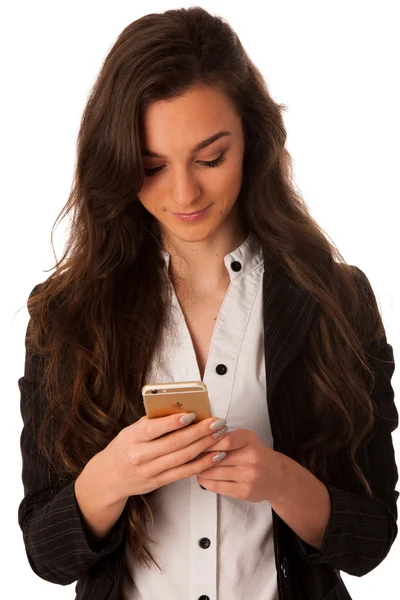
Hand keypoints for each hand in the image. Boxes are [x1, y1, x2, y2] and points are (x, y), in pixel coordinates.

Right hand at [101, 413, 229, 500]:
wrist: (109, 477)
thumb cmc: (125, 447)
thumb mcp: (132, 430)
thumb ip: (153, 422)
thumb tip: (182, 409)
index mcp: (133, 437)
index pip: (155, 428)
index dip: (175, 422)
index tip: (193, 414)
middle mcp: (141, 455)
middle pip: (175, 443)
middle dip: (200, 432)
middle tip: (218, 423)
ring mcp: (151, 471)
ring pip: (183, 458)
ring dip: (205, 446)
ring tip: (220, 435)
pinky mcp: (159, 482)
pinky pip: (184, 472)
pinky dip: (202, 464)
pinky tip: (215, 455)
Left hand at [197, 428, 282, 502]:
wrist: (277, 476)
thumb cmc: (255, 454)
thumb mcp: (245, 439)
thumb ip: (226, 437)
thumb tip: (198, 439)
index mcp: (249, 440)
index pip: (225, 440)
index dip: (207, 442)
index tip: (196, 443)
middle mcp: (251, 457)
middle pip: (217, 457)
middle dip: (200, 457)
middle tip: (188, 456)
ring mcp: (249, 476)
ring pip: (215, 473)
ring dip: (200, 470)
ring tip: (193, 466)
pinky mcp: (245, 492)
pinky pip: (218, 487)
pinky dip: (205, 482)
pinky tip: (201, 477)